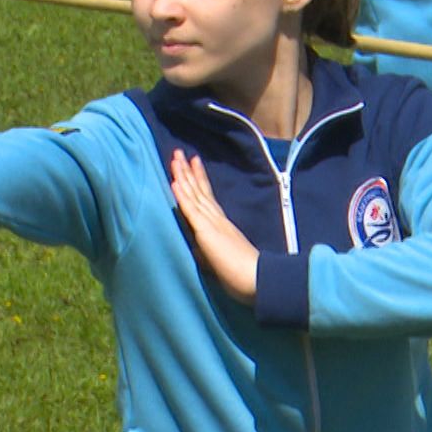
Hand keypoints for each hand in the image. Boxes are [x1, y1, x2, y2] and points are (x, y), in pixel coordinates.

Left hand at [168, 150, 258, 304]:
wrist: (255, 278)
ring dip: (183, 176)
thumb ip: (209, 249)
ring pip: (194, 195)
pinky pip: (191, 209)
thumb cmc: (242, 274)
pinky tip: (175, 182)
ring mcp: (212, 223)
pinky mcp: (206, 231)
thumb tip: (197, 248)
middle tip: (180, 153)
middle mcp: (216, 219)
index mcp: (221, 224)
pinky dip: (182, 195)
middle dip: (188, 171)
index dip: (199, 179)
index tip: (193, 163)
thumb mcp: (220, 259)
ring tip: (175, 159)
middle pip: (199, 190)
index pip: (207, 197)